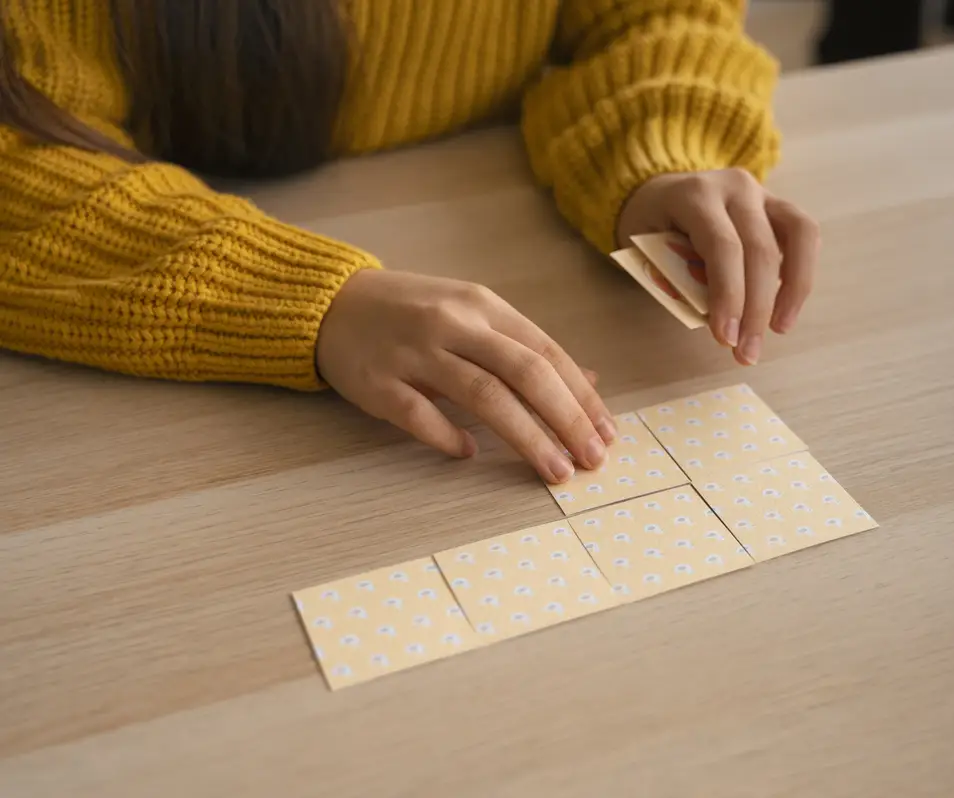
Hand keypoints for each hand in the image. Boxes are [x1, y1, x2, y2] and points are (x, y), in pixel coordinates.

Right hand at [316, 270, 615, 482]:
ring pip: (483, 394)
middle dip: (566, 419)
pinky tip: (469, 456)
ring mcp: (414, 352)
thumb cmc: (413, 314)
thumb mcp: (473, 316)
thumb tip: (588, 382)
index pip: (545, 352)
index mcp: (482, 306)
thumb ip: (525, 348)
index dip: (581, 396)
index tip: (606, 434)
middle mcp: (454, 324)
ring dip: (526, 437)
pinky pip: (419, 414)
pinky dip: (448, 436)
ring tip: (554, 470)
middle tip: (591, 460)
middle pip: (524, 372)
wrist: (332, 303)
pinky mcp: (378, 381)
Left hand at [617, 169, 819, 364]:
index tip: (726, 338)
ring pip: (798, 236)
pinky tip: (784, 306)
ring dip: (792, 291)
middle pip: (760, 249)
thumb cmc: (651, 226)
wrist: (658, 191)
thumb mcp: (648, 247)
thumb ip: (680, 276)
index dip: (729, 295)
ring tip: (779, 329)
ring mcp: (762, 193)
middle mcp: (735, 187)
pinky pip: (805, 237)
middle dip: (757, 308)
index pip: (721, 246)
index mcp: (695, 194)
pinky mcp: (779, 205)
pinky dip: (800, 274)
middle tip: (747, 353)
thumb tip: (718, 318)